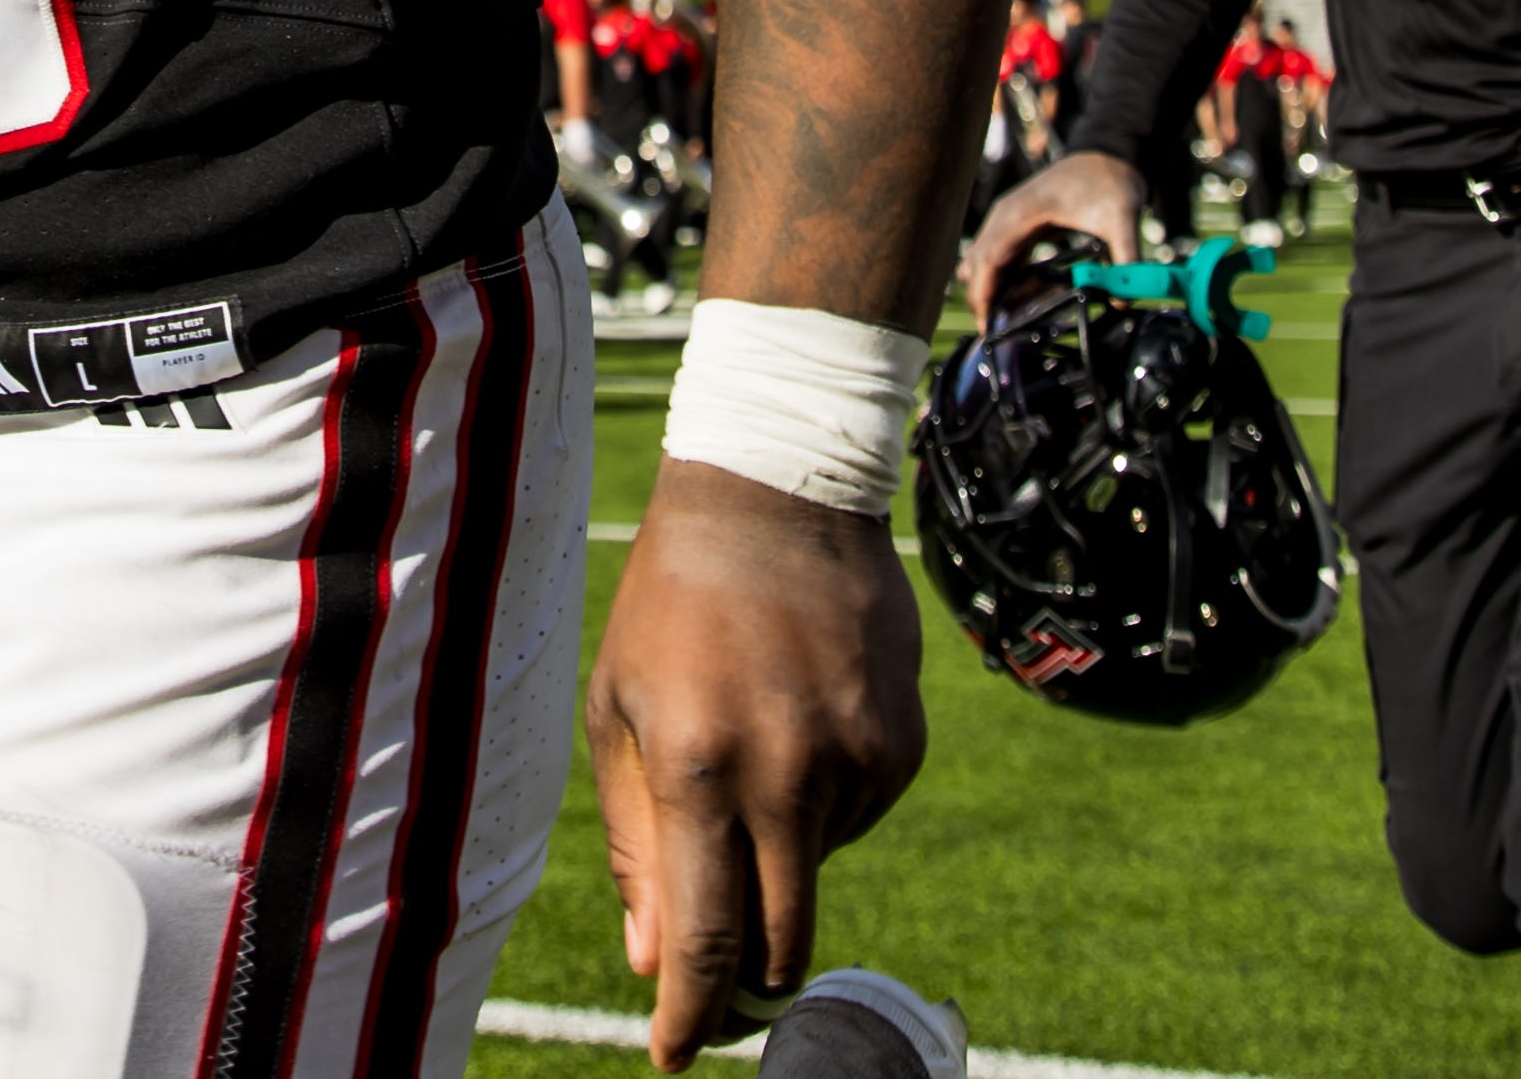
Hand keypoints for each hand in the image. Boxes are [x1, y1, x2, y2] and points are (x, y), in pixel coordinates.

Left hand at [586, 458, 925, 1069]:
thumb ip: (638, 843)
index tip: (673, 1054)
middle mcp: (784, 774)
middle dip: (743, 987)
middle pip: (778, 941)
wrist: (776, 499)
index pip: (703, 935)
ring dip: (775, 864)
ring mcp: (854, 762)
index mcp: (698, 766)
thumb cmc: (671, 608)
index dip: (688, 1013)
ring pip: (815, 879)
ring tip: (744, 759)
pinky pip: (855, 824)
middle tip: (714, 996)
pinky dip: (818, 810)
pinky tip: (794, 728)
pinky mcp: (901, 748)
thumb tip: (650, 960)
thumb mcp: (619, 712)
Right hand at [959, 147, 1146, 321]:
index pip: (989, 258)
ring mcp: (1009, 220)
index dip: (984, 292)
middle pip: (978, 263)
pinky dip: (1002, 279)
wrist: (1106, 154)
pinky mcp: (1018, 226)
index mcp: (1022, 213)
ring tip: (1008, 320)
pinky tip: (1021, 299)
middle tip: (995, 332)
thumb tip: (1125, 297)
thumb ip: (1126, 257)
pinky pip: (999, 256)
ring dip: (990, 289)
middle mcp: (1007, 216)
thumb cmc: (1108, 180)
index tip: (985, 323)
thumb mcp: (1122, 218)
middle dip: (982, 297)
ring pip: (982, 260)